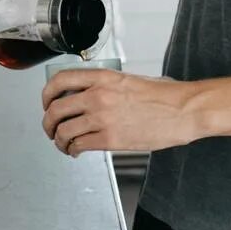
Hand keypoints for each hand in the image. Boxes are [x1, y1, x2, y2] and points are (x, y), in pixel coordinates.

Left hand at [41, 69, 198, 156]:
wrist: (184, 110)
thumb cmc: (165, 96)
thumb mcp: (130, 80)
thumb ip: (106, 86)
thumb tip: (88, 95)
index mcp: (103, 77)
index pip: (60, 80)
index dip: (46, 94)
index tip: (46, 102)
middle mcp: (98, 95)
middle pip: (56, 109)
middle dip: (48, 122)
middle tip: (50, 128)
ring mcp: (103, 118)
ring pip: (63, 131)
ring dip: (58, 140)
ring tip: (63, 144)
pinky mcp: (110, 139)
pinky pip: (79, 145)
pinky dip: (72, 150)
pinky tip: (76, 151)